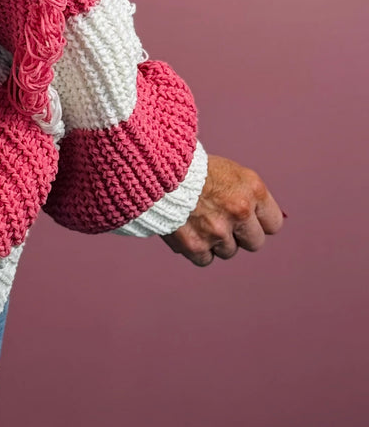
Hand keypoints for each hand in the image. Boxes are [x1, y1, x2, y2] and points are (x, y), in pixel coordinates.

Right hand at [162, 154, 283, 265]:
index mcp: (252, 189)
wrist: (153, 167)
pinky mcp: (196, 246)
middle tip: (220, 218)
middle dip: (239, 234)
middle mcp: (239, 211)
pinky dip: (197, 248)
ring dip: (216, 240)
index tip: (246, 217)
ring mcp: (218, 231)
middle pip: (254, 242)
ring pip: (229, 251)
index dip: (258, 220)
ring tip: (197, 218)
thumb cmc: (191, 167)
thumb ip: (248, 196)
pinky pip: (206, 259)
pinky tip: (187, 228)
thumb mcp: (229, 171)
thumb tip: (264, 224)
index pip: (273, 223)